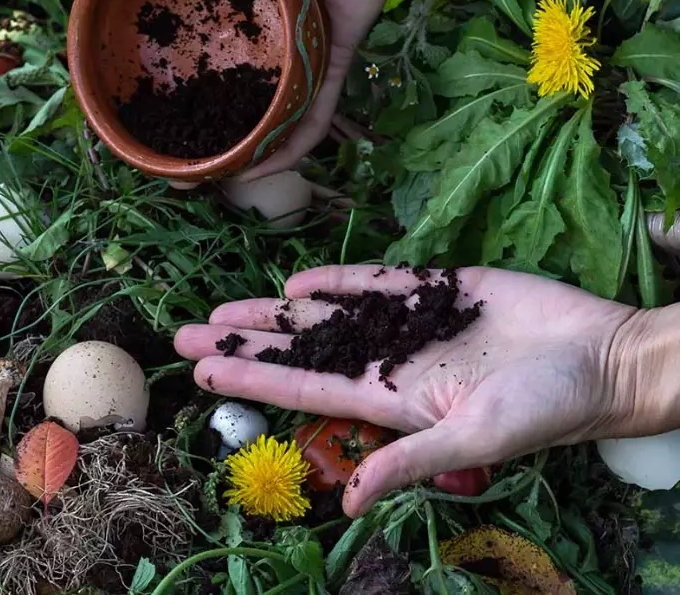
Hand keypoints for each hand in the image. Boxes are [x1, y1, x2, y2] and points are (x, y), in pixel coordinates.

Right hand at [58, 0, 457, 180]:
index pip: (196, 50)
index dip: (168, 85)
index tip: (136, 113)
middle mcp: (266, 23)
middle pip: (234, 89)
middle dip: (205, 130)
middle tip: (174, 166)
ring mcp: (303, 41)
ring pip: (273, 109)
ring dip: (245, 148)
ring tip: (212, 180)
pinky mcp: (338, 51)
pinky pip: (319, 109)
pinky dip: (295, 142)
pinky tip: (263, 171)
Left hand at [174, 265, 645, 516]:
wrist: (602, 357)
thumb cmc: (546, 408)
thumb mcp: (474, 442)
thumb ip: (410, 464)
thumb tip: (350, 506)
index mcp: (391, 399)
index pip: (303, 388)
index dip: (251, 379)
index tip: (201, 371)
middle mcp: (389, 361)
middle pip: (299, 350)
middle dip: (243, 343)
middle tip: (185, 333)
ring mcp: (408, 324)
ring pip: (324, 316)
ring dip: (272, 313)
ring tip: (222, 309)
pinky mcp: (437, 289)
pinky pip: (375, 283)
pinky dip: (335, 281)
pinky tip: (296, 285)